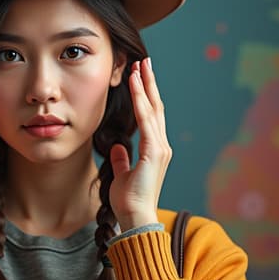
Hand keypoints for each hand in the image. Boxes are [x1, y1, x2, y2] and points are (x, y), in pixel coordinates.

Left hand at [108, 58, 171, 230]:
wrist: (135, 217)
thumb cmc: (129, 200)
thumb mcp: (122, 175)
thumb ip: (122, 161)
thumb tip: (117, 148)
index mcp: (154, 150)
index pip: (151, 116)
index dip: (146, 95)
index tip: (140, 77)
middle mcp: (161, 145)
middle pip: (156, 107)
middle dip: (149, 83)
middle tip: (144, 62)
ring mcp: (160, 147)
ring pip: (153, 109)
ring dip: (145, 86)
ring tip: (140, 66)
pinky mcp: (154, 151)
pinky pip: (146, 119)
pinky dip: (141, 100)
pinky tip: (135, 85)